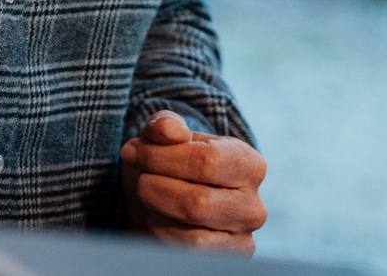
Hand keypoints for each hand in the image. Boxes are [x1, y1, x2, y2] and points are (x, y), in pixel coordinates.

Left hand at [121, 110, 267, 252]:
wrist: (168, 207)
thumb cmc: (171, 166)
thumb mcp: (166, 138)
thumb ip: (166, 125)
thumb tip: (170, 130)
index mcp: (250, 165)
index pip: (207, 161)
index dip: (162, 157)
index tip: (133, 151)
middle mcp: (253, 206)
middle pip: (198, 202)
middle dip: (155, 188)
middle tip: (139, 179)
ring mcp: (242, 239)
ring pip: (192, 235)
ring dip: (158, 214)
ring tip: (150, 199)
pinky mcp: (227, 261)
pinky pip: (187, 255)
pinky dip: (162, 236)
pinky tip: (158, 220)